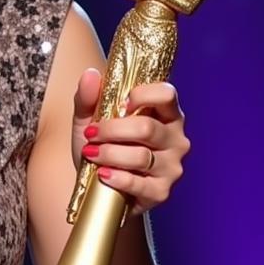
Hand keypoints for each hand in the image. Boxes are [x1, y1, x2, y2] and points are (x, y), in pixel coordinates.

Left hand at [70, 68, 190, 217]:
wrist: (96, 184)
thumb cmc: (100, 145)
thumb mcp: (88, 118)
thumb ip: (88, 97)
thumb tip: (91, 73)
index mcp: (165, 113)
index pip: (167, 94)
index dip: (142, 95)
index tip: (120, 104)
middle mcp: (175, 138)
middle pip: (147, 128)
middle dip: (112, 130)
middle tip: (91, 134)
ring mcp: (171, 166)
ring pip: (140, 156)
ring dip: (108, 154)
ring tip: (91, 153)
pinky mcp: (161, 191)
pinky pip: (138, 183)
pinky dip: (115, 177)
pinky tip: (103, 174)